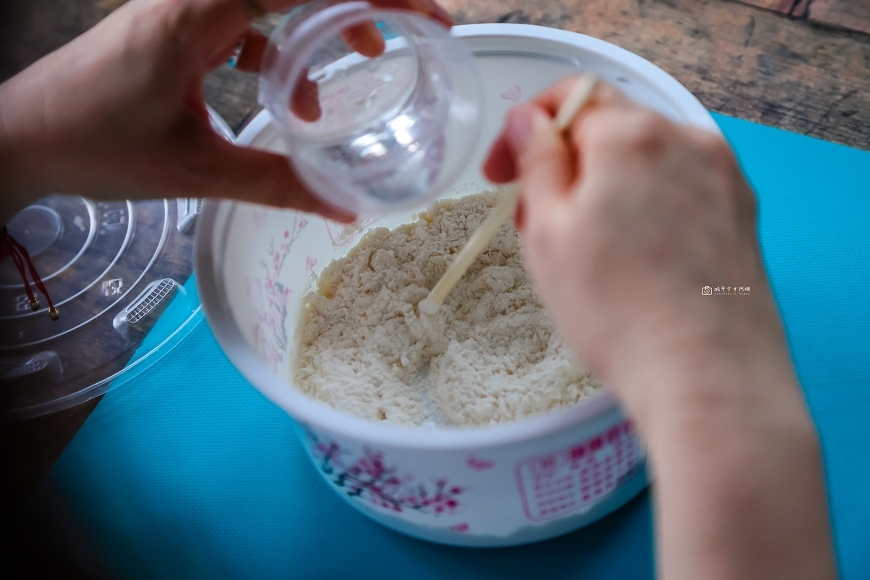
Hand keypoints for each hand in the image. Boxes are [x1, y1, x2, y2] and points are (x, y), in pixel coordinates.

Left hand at [0, 0, 450, 224]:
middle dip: (360, 3)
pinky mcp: (181, 25)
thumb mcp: (197, 172)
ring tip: (363, 61)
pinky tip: (295, 103)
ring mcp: (186, 6)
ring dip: (324, 23)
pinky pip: (250, 20)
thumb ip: (277, 186)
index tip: (423, 15)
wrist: (22, 138)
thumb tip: (346, 209)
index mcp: (196, 12)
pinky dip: (284, 52)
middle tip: (411, 30)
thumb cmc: (95, 146)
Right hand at [484, 78, 788, 414]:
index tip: (501, 175)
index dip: (525, 130)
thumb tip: (529, 120)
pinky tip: (632, 260)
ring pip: (645, 162)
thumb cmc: (617, 310)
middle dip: (564, 165)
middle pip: (609, 129)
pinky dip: (645, 207)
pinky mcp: (742, 216)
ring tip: (584, 250)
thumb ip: (537, 161)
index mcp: (634, 134)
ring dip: (604, 188)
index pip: (569, 97)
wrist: (709, 378)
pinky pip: (679, 190)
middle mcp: (689, 141)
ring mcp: (723, 178)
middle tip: (534, 223)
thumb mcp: (549, 231)